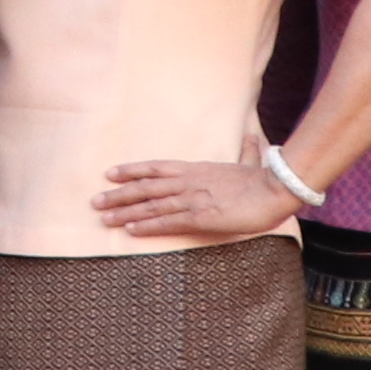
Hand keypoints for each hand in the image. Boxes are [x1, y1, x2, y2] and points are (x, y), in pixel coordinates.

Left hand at [90, 155, 290, 243]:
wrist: (275, 190)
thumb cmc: (263, 179)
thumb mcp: (250, 163)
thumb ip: (246, 152)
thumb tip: (253, 139)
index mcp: (196, 169)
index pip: (155, 168)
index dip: (131, 171)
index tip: (110, 173)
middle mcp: (188, 182)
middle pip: (144, 187)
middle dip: (118, 194)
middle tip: (95, 201)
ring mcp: (192, 199)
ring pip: (150, 205)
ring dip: (125, 212)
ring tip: (104, 218)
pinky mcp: (200, 217)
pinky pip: (167, 222)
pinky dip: (147, 226)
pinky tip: (130, 230)